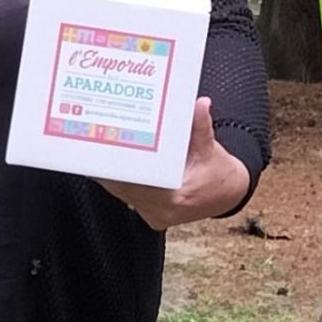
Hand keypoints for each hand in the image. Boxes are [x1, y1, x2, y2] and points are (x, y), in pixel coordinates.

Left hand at [94, 99, 249, 230]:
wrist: (227, 194)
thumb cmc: (217, 172)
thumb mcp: (210, 148)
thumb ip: (201, 125)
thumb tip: (200, 106)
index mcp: (176, 197)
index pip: (137, 184)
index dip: (118, 170)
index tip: (105, 153)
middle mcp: (162, 210)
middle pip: (124, 188)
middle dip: (110, 167)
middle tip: (93, 146)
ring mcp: (155, 215)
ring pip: (122, 194)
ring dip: (111, 175)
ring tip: (94, 153)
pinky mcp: (151, 215)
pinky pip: (129, 198)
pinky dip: (120, 182)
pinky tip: (109, 166)